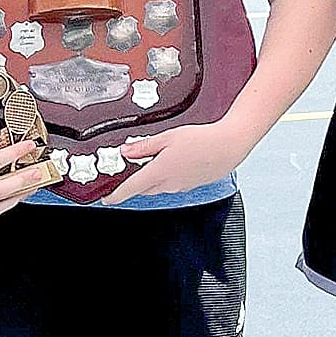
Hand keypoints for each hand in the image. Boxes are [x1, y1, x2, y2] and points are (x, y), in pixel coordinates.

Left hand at [105, 120, 246, 205]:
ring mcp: (180, 187)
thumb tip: (126, 151)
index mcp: (159, 172)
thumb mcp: (168, 137)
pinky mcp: (190, 186)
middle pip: (143, 188)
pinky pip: (172, 185)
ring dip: (152, 178)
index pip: (131, 188)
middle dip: (135, 182)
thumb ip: (144, 146)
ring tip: (158, 159)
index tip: (106, 199)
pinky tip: (174, 162)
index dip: (115, 195)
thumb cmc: (202, 140)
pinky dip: (166, 177)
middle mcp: (169, 184)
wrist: (229, 146)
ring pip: (157, 187)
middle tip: (132, 168)